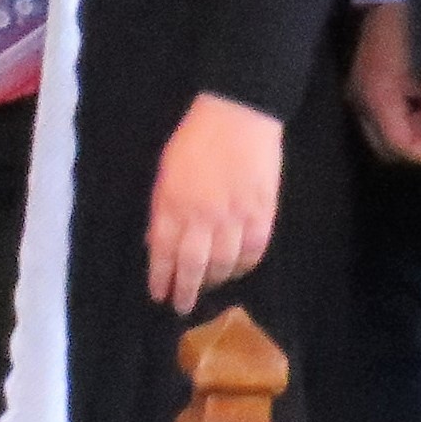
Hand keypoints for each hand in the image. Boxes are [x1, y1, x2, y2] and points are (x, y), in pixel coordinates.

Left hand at [146, 94, 286, 312]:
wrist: (239, 116)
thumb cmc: (195, 139)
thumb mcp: (166, 172)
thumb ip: (164, 208)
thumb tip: (158, 240)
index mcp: (173, 203)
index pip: (163, 251)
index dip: (160, 276)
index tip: (158, 294)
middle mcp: (202, 216)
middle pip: (193, 265)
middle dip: (186, 290)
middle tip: (182, 306)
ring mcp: (234, 217)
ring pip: (224, 263)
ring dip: (214, 281)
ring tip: (208, 287)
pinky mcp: (262, 214)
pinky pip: (253, 251)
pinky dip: (244, 265)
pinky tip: (236, 270)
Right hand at [349, 0, 420, 165]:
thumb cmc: (417, 33)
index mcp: (378, 97)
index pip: (400, 144)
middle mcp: (361, 102)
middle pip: (388, 146)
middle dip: (419, 148)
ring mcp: (359, 95)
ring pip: (384, 135)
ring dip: (412, 135)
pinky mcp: (364, 87)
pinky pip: (382, 119)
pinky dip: (404, 123)